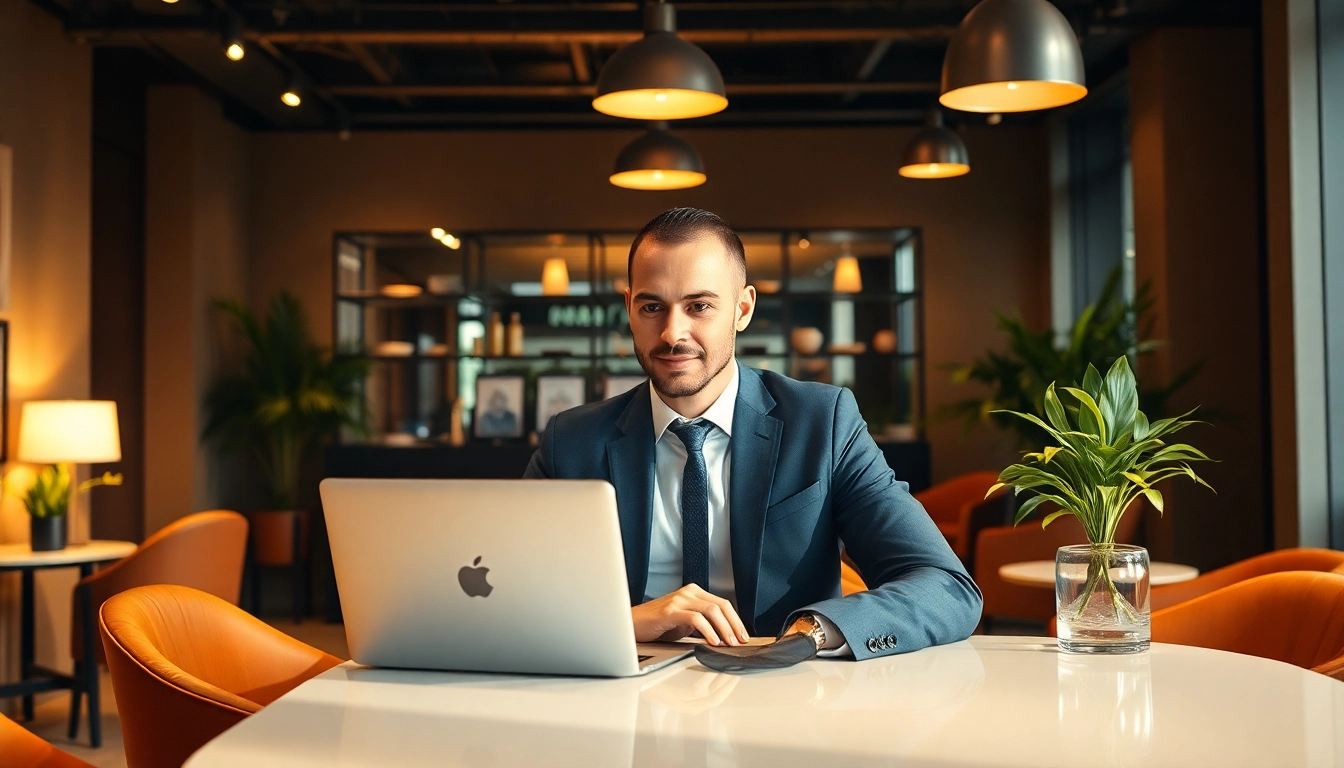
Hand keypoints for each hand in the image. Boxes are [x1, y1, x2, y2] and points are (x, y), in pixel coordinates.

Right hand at [632, 584, 750, 645]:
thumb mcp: (684, 623)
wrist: (632, 625)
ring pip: (712, 611)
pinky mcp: (670, 610)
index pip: (723, 604)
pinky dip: (708, 631)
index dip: (736, 621)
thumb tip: (724, 637)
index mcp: (694, 593)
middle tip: (740, 642)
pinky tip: (712, 641)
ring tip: (729, 643)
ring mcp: (680, 599)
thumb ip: (702, 624)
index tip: (743, 636)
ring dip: (724, 629)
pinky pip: (696, 619)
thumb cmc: (656, 625)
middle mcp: (689, 592)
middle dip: (734, 625)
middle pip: (721, 606)